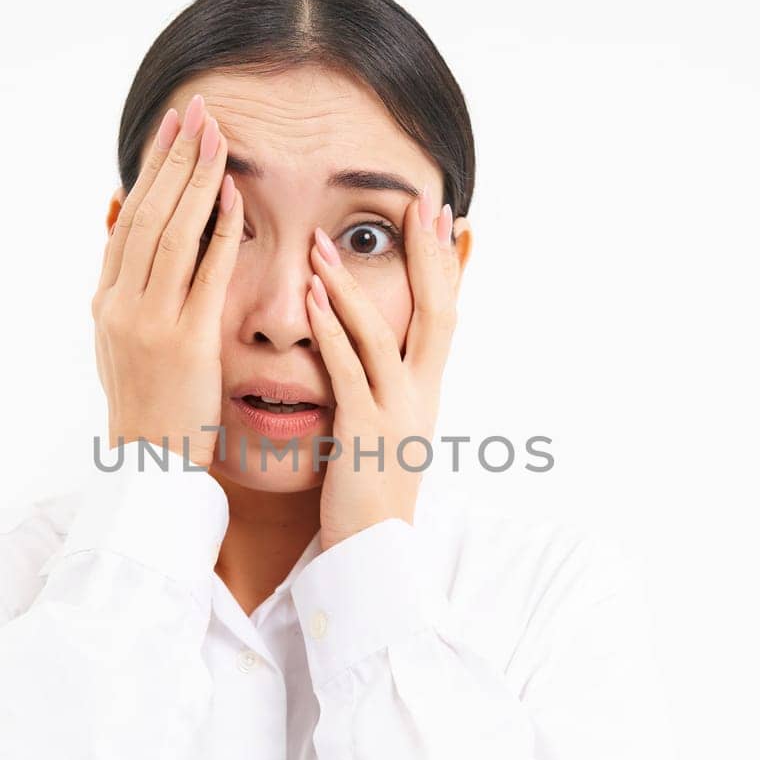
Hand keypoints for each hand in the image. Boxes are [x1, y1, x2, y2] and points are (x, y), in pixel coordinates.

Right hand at [92, 94, 241, 468]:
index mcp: (106, 301)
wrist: (149, 463)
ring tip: (216, 136)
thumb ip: (124, 284)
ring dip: (196, 180)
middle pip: (148, 214)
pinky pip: (206, 274)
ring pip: (173, 234)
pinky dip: (219, 231)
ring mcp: (151, 322)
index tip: (170, 130)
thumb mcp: (120, 340)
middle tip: (195, 112)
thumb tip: (121, 221)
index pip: (129, 219)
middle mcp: (122, 305)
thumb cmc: (148, 402)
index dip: (149, 170)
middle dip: (173, 159)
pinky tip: (234, 196)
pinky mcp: (186, 342)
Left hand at [305, 191, 461, 549]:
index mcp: (429, 393)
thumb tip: (376, 356)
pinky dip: (332, 330)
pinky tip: (313, 298)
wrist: (375, 555)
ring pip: (384, 334)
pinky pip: (348, 370)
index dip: (446, 266)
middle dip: (427, 256)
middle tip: (419, 204)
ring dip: (354, 283)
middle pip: (438, 311)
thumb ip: (383, 389)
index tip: (443, 219)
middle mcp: (423, 397)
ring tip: (327, 243)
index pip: (446, 315)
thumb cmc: (371, 497)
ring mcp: (397, 413)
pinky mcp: (364, 433)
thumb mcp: (387, 433)